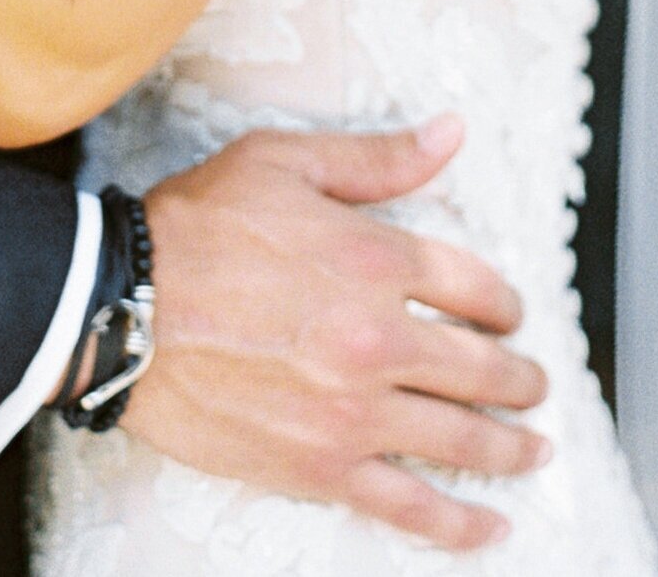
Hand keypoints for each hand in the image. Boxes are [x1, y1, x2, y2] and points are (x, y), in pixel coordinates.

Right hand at [127, 122, 548, 551]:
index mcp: (376, 259)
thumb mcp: (285, 162)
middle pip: (482, 368)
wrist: (123, 307)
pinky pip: (410, 507)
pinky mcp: (321, 468)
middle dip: (520, 377)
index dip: (504, 302)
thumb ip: (378, 156)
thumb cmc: (197, 226)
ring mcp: (354, 414)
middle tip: (534, 383)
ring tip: (534, 447)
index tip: (510, 313)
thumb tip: (452, 133)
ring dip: (510, 446)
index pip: (475, 286)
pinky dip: (461, 523)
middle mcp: (380, 340)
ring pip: (461, 439)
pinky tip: (494, 524)